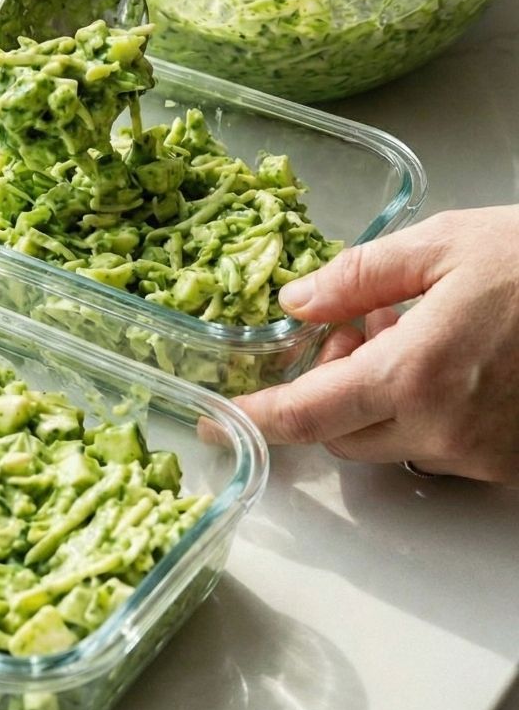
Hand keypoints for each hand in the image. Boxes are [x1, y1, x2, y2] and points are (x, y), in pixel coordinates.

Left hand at [233, 207, 518, 484]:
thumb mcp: (442, 245)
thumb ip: (359, 276)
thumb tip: (297, 301)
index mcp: (414, 374)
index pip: (309, 413)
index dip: (258, 416)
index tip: (220, 416)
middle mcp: (444, 430)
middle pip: (344, 434)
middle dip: (331, 386)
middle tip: (360, 326)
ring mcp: (480, 456)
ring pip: (392, 443)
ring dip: (381, 401)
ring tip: (416, 333)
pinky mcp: (510, 465)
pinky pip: (443, 450)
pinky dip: (428, 415)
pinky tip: (453, 363)